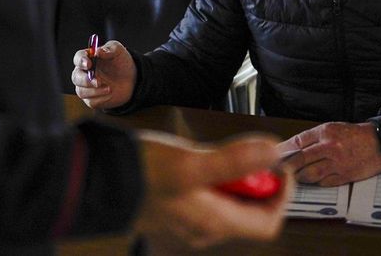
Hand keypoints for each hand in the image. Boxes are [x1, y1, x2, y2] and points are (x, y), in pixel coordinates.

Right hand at [71, 39, 135, 109]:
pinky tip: (110, 94)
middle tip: (98, 82)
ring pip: (81, 91)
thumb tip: (98, 51)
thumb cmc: (121, 62)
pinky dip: (101, 99)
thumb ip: (109, 49)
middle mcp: (84, 72)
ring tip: (109, 88)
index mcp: (88, 58)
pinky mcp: (91, 98)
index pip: (78, 58)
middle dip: (85, 80)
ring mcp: (86, 86)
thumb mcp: (118, 51)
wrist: (131, 79)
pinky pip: (91, 101)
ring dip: (95, 91)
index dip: (81, 61)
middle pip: (76, 77)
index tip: (89, 64)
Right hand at [135, 131, 291, 248]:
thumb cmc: (141, 175)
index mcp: (215, 223)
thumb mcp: (193, 162)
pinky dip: (215, 179)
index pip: (268, 223)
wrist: (99, 181)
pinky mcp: (177, 208)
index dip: (281, 195)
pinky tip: (200, 160)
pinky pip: (209, 197)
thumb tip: (272, 151)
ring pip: (230, 202)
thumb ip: (235, 159)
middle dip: (257, 181)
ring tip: (220, 154)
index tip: (279, 167)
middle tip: (248, 153)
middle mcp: (205, 228)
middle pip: (250, 212)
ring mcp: (190, 220)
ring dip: (235, 178)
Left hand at [275, 121, 380, 186]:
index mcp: (326, 132)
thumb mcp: (333, 128)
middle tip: (279, 170)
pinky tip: (313, 180)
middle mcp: (330, 147)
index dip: (284, 150)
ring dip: (300, 177)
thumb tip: (293, 148)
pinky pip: (324, 182)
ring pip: (310, 173)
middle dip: (287, 166)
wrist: (379, 143)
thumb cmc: (356, 135)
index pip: (298, 141)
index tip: (276, 155)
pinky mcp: (344, 176)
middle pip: (300, 159)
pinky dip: (316, 182)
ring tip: (295, 177)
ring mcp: (337, 163)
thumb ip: (314, 138)